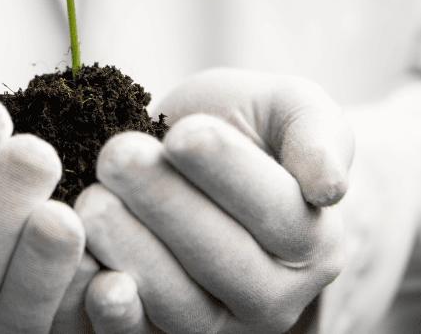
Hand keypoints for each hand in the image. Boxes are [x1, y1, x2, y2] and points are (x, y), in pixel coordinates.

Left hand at [75, 68, 354, 332]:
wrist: (197, 165)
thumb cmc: (249, 131)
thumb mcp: (291, 109)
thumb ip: (317, 134)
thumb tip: (330, 187)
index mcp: (313, 240)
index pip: (276, 211)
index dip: (228, 172)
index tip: (182, 133)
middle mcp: (275, 297)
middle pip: (224, 260)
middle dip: (166, 204)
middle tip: (118, 154)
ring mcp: (219, 325)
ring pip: (178, 304)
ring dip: (130, 250)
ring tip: (94, 198)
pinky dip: (113, 314)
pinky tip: (90, 277)